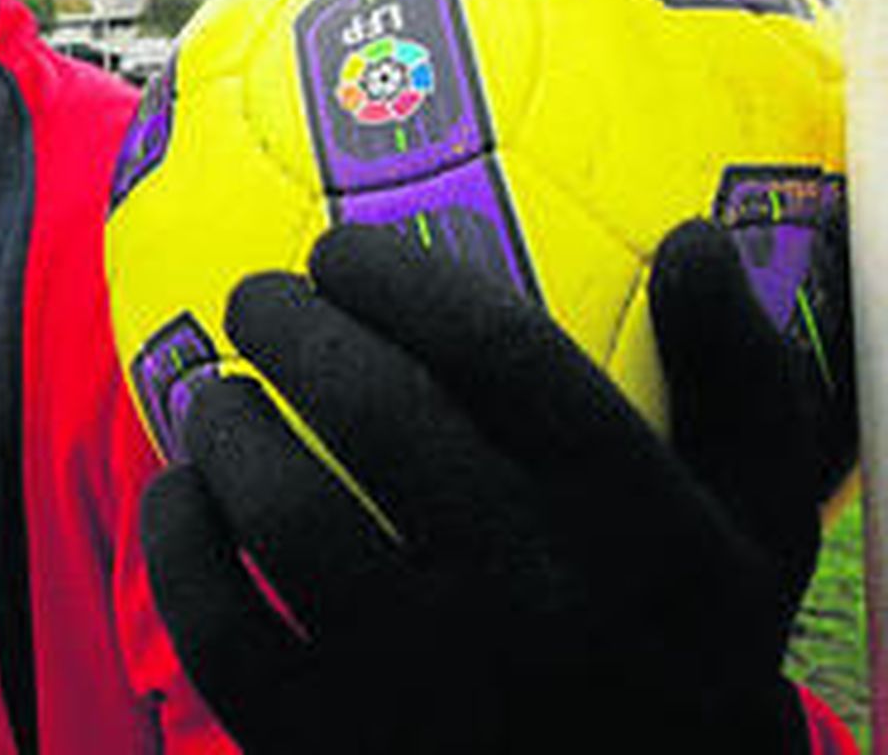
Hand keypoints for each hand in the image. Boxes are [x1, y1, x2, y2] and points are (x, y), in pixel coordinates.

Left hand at [141, 222, 837, 752]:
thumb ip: (745, 382)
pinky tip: (184, 496)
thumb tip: (696, 237)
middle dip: (288, 326)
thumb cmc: (681, 640)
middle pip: (375, 412)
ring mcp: (428, 686)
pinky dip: (180, 545)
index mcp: (637, 526)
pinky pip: (220, 628)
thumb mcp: (760, 522)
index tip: (339, 252)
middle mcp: (533, 600)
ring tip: (219, 395)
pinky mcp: (330, 748)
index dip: (396, 277)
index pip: (498, 351)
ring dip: (225, 426)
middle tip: (258, 299)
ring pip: (286, 513)